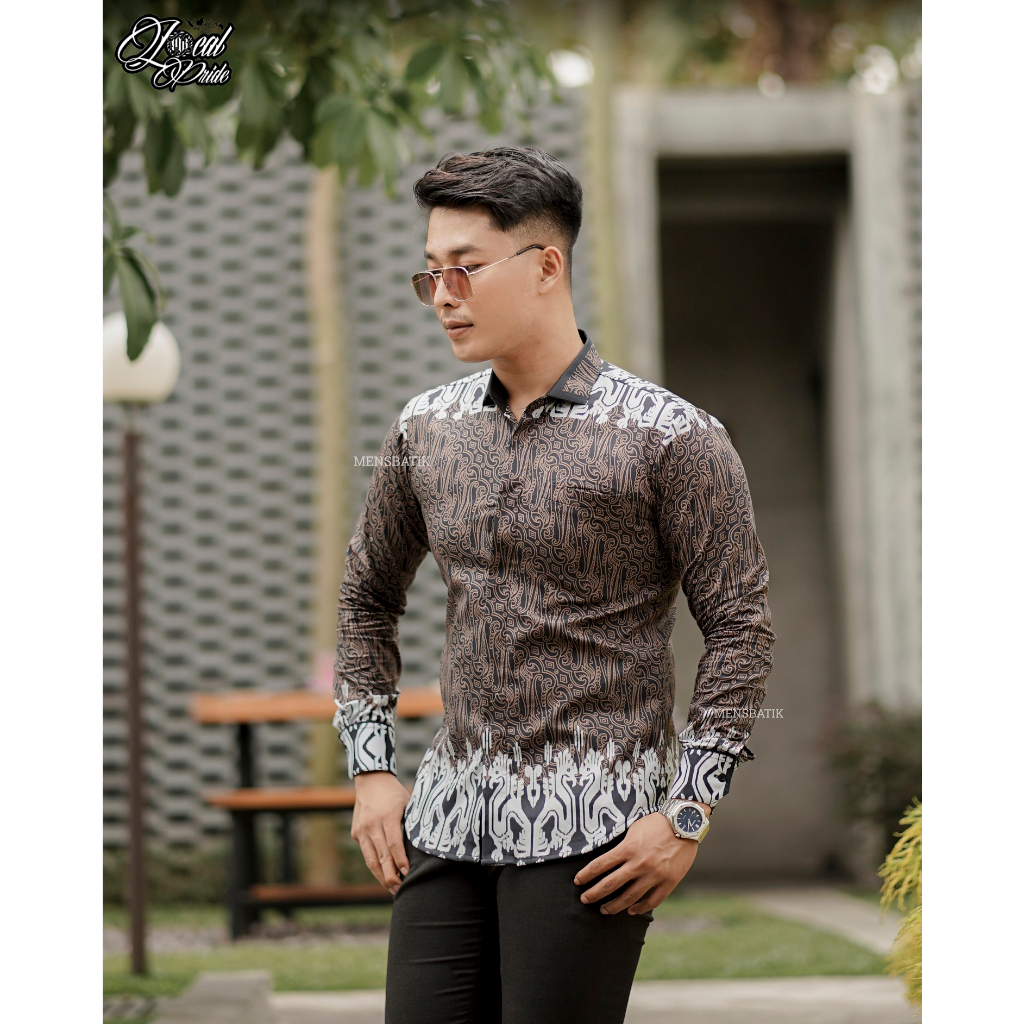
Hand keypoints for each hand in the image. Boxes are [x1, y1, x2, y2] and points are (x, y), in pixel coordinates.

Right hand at [351, 771, 411, 894]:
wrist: (370, 780)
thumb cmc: (395, 793)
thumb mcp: (407, 804)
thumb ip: (411, 824)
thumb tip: (423, 848)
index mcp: (387, 816)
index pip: (394, 844)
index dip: (400, 860)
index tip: (408, 873)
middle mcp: (372, 824)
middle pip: (381, 856)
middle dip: (391, 876)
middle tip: (401, 890)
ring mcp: (362, 830)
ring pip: (370, 859)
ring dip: (381, 876)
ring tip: (392, 889)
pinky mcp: (356, 833)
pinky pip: (366, 853)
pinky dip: (374, 865)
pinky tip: (383, 875)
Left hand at [573, 808, 704, 914]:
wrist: (685, 823)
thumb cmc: (657, 823)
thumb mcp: (634, 829)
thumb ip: (623, 845)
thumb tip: (608, 859)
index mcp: (628, 848)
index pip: (600, 865)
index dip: (586, 875)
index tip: (578, 881)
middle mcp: (639, 863)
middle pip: (610, 884)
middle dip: (594, 894)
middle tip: (585, 900)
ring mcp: (655, 875)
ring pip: (629, 897)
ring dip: (614, 906)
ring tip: (605, 910)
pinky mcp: (669, 882)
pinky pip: (652, 901)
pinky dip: (640, 908)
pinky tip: (631, 910)